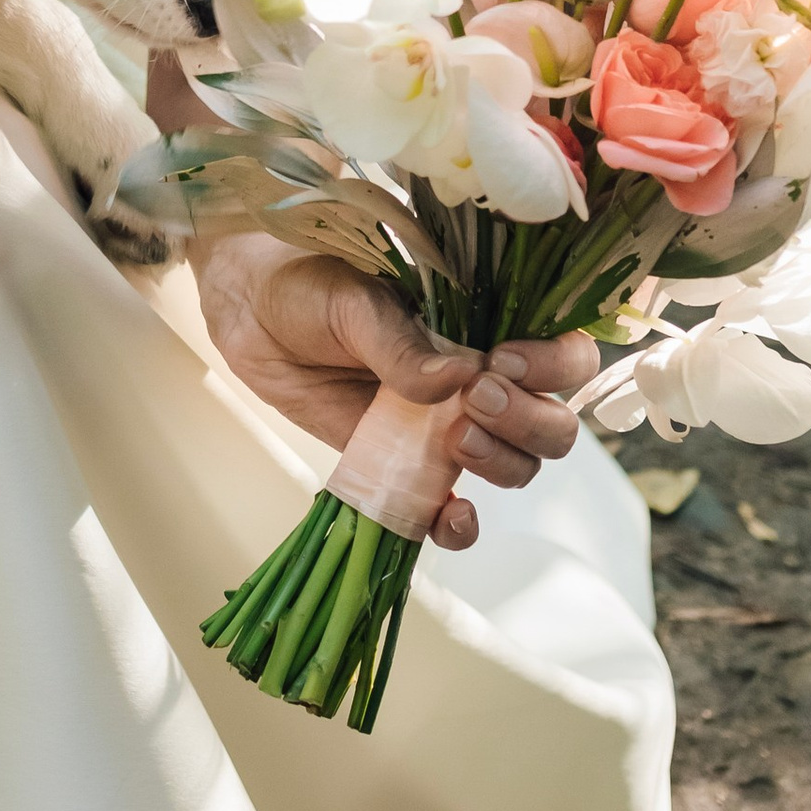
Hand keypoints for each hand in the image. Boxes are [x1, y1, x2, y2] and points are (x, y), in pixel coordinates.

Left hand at [194, 236, 589, 551]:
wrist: (248, 311)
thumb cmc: (306, 282)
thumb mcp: (353, 299)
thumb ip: (400, 339)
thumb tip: (455, 379)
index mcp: (486, 324)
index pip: (563, 355)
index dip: (554, 366)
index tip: (502, 360)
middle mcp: (480, 379)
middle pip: (552, 422)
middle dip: (529, 421)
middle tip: (472, 403)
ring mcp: (446, 428)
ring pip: (516, 466)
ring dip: (501, 464)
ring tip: (451, 441)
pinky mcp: (405, 467)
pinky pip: (449, 511)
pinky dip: (459, 528)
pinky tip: (450, 518)